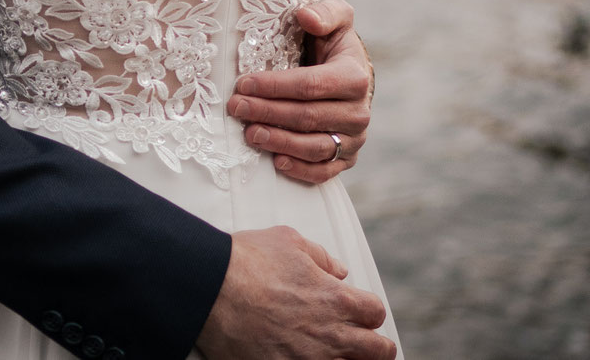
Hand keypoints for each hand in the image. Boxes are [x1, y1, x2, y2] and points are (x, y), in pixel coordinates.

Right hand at [197, 226, 393, 358]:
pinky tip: (304, 358)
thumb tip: (336, 269)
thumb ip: (320, 256)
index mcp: (337, 299)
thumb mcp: (287, 241)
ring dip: (347, 359)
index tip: (359, 311)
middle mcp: (331, 335)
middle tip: (361, 342)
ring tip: (334, 353)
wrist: (210, 289)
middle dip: (374, 345)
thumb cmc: (244, 263)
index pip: (376, 312)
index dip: (368, 310)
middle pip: (379, 351)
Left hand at [225, 0, 372, 185]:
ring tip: (250, 134)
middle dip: (267, 112)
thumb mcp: (337, 19)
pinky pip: (325, 170)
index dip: (274, 86)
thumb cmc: (334, 45)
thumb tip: (305, 15)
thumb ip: (325, 12)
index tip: (243, 83)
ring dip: (279, 142)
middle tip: (235, 108)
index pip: (310, 85)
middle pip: (307, 117)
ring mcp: (354, 138)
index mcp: (354, 77)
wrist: (351, 75)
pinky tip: (277, 161)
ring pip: (315, 147)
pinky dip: (301, 170)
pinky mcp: (347, 157)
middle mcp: (359, 111)